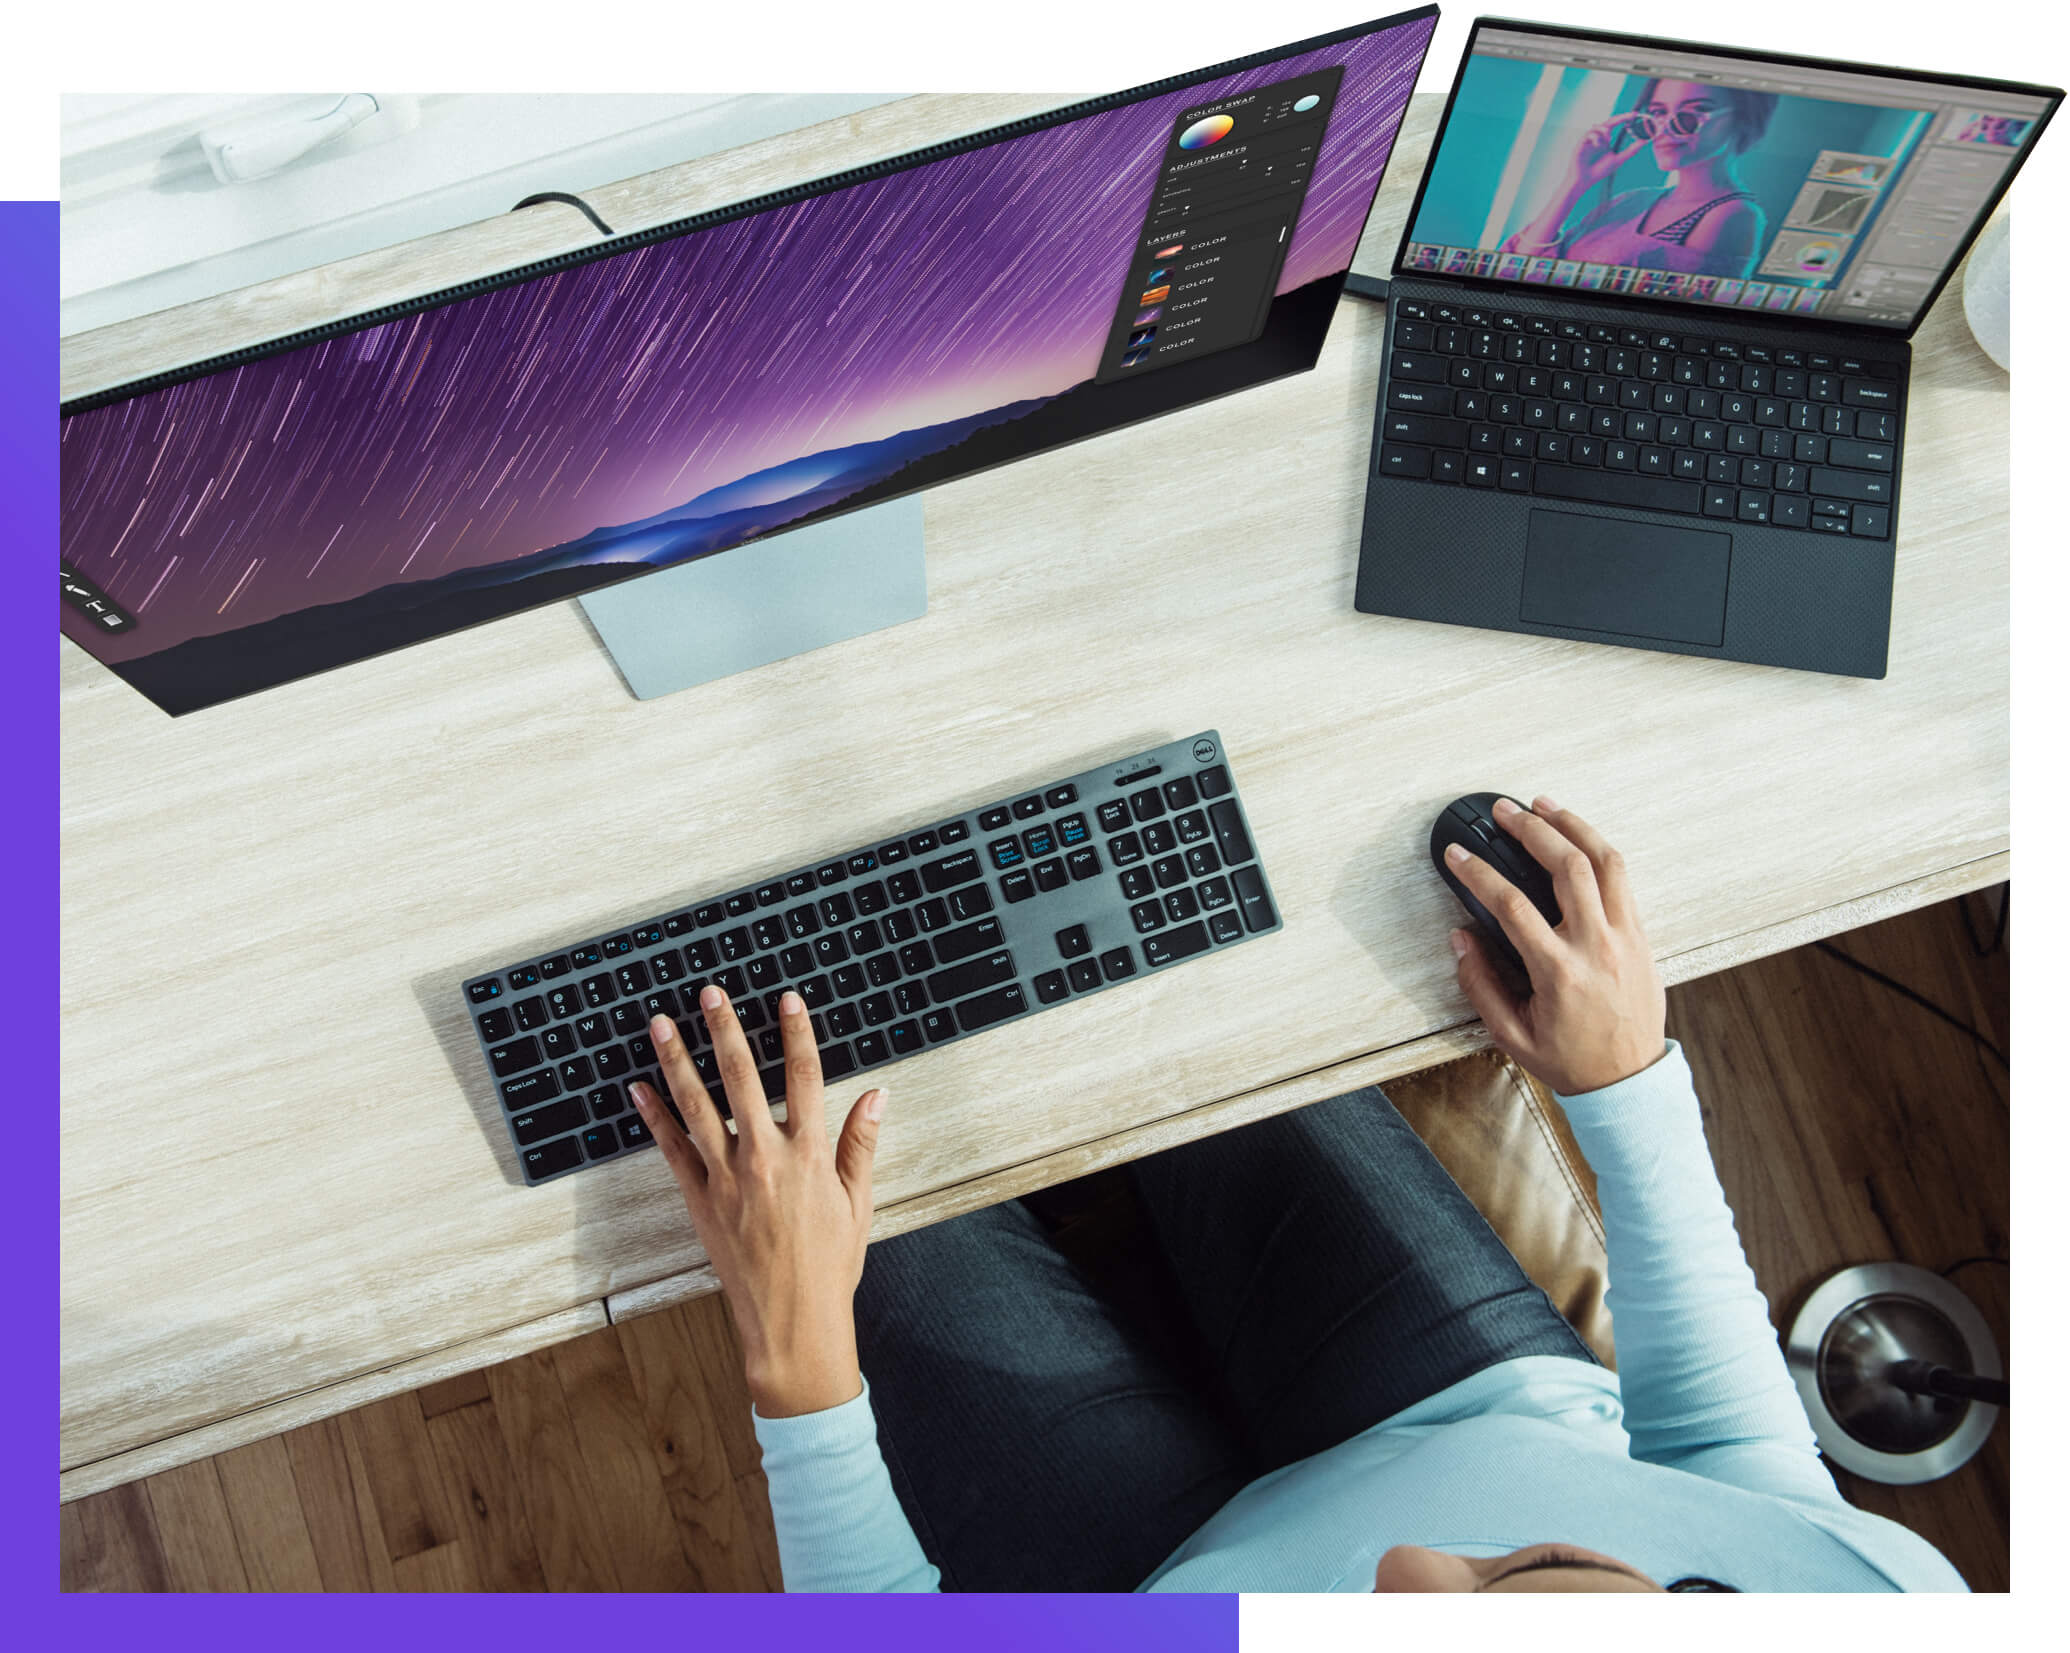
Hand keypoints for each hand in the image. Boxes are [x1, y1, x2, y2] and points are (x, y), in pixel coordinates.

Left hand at [631, 985, 886, 1417]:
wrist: (792, 1324)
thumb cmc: (829, 1266)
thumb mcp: (858, 1203)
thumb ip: (861, 1144)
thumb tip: (876, 1096)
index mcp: (810, 1156)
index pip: (805, 1078)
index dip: (797, 1034)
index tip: (787, 1000)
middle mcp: (766, 1159)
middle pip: (742, 1079)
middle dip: (726, 1031)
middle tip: (711, 994)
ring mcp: (728, 1179)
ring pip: (697, 1106)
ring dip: (678, 1060)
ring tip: (661, 1024)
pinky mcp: (700, 1201)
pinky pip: (673, 1149)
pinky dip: (654, 1116)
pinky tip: (639, 1088)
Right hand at [1443, 797, 1665, 1095]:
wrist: (1628, 1080)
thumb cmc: (1570, 1059)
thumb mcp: (1510, 1034)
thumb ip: (1480, 984)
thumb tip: (1460, 939)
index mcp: (1559, 972)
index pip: (1512, 905)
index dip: (1479, 873)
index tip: (1458, 855)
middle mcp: (1597, 947)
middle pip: (1567, 867)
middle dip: (1531, 830)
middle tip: (1505, 812)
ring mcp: (1625, 937)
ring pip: (1605, 861)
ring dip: (1573, 826)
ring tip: (1546, 805)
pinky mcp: (1641, 935)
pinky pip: (1623, 878)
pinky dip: (1599, 848)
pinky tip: (1578, 836)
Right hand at [1567, 113, 1648, 189]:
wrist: (1584, 180)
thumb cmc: (1599, 171)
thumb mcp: (1618, 159)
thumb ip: (1631, 150)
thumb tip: (1644, 141)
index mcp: (1606, 139)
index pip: (1616, 124)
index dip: (1625, 118)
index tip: (1635, 115)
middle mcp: (1598, 137)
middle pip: (1609, 121)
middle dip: (1620, 118)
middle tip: (1630, 116)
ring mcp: (1589, 139)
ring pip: (1599, 126)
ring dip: (1605, 131)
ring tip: (1608, 139)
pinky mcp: (1581, 142)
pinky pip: (1590, 133)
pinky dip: (1596, 137)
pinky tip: (1598, 145)